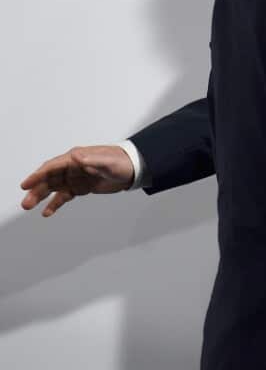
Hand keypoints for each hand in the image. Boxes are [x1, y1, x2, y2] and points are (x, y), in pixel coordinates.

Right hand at [19, 145, 135, 216]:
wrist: (134, 168)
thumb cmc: (122, 162)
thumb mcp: (108, 162)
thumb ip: (92, 161)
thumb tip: (77, 158)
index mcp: (76, 158)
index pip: (52, 167)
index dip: (38, 176)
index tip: (26, 185)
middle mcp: (72, 167)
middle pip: (49, 179)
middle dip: (36, 190)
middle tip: (26, 203)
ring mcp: (75, 177)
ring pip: (54, 188)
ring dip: (41, 197)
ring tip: (29, 207)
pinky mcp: (81, 187)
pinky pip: (64, 196)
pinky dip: (55, 203)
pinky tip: (46, 212)